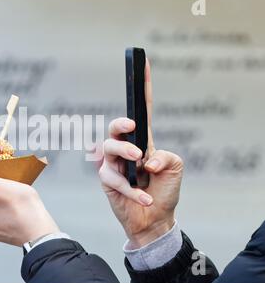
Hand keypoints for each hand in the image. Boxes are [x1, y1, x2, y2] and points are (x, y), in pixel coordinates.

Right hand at [99, 59, 182, 247]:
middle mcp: (125, 149)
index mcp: (143, 141)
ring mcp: (113, 164)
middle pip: (115, 127)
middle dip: (121, 125)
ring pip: (107, 147)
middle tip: (133, 129)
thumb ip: (166, 156)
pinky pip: (112, 178)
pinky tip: (144, 197)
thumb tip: (147, 157)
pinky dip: (130, 188)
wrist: (154, 220)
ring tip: (142, 166)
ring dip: (125, 153)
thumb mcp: (175, 169)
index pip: (141, 110)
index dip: (142, 88)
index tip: (144, 63)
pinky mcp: (107, 180)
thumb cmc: (164, 191)